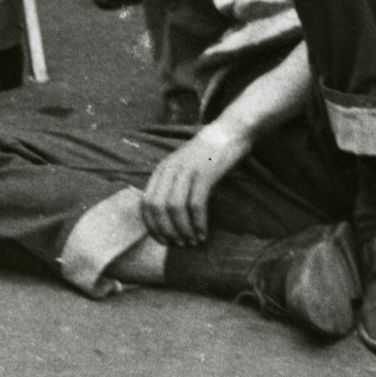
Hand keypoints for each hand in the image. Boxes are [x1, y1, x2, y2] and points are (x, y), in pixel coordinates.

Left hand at [139, 121, 255, 247]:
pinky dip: (198, 223)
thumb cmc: (208, 155)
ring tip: (192, 242)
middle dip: (166, 231)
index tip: (163, 241)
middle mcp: (170, 169)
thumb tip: (168, 218)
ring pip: (175, 208)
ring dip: (183, 230)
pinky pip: (196, 204)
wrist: (229, 132)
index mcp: (161, 169)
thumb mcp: (183, 167)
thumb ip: (173, 185)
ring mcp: (186, 170)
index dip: (152, 226)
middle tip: (179, 244)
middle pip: (157, 208)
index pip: (146, 203)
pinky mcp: (204, 173)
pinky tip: (203, 233)